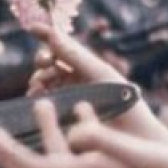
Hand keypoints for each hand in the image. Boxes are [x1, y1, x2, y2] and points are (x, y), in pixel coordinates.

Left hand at [0, 99, 167, 167]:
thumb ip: (105, 140)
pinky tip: (83, 109)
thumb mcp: (140, 153)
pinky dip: (73, 134)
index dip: (7, 153)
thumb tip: (76, 130)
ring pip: (59, 162)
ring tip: (41, 103)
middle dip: (11, 157)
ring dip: (44, 135)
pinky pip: (83, 155)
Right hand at [28, 23, 167, 145]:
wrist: (135, 139)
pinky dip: (38, 96)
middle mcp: (77, 79)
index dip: (47, 35)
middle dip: (43, 60)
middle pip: (51, 63)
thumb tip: (53, 34)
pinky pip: (46, 102)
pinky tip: (37, 96)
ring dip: (38, 79)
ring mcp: (69, 98)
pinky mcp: (64, 117)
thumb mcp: (100, 75)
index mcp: (88, 66)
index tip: (32, 28)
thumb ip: (76, 56)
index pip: (63, 46)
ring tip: (39, 85)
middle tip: (44, 63)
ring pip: (45, 82)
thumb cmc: (126, 104)